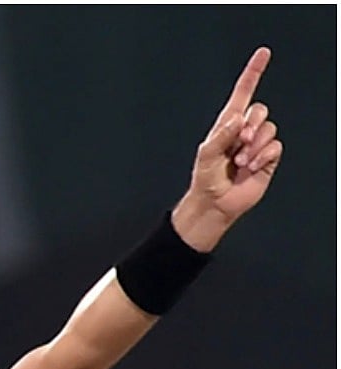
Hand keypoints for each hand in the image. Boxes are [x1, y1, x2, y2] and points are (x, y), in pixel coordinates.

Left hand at [176, 47, 282, 235]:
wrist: (215, 203)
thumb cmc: (206, 178)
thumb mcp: (206, 154)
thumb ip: (221, 134)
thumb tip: (238, 120)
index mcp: (227, 125)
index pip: (242, 94)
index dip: (253, 73)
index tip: (263, 54)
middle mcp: (243, 132)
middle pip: (260, 110)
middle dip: (252, 124)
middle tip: (239, 142)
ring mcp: (257, 145)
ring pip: (269, 129)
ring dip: (254, 146)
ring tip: (240, 162)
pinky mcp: (267, 159)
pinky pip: (275, 147)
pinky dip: (263, 156)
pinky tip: (250, 167)